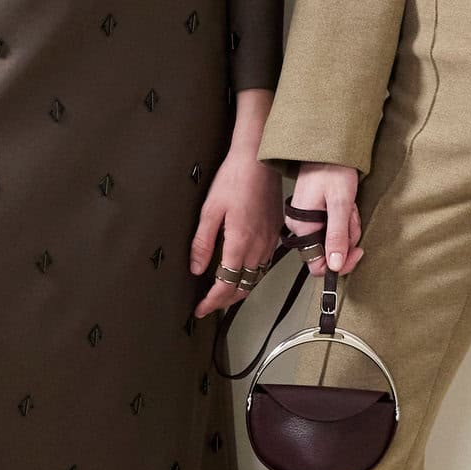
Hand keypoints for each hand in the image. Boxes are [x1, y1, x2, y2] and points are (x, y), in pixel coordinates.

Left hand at [190, 110, 285, 319]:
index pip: (226, 285)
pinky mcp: (274, 233)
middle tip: (208, 305)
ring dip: (238, 290)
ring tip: (223, 294)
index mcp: (239, 244)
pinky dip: (251, 276)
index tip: (200, 309)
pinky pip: (264, 265)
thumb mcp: (210, 210)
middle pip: (242, 287)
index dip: (212, 302)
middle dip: (224, 301)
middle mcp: (257, 247)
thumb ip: (203, 243)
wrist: (259, 161)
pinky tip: (243, 272)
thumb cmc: (234, 179)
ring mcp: (268, 241)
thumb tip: (196, 268)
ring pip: (254, 279)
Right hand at [287, 163, 362, 276]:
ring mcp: (307, 220)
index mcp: (302, 227)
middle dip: (347, 236)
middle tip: (352, 214)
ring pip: (334, 238)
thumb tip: (335, 265)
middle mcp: (300, 227)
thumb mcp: (341, 204)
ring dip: (348, 225)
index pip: (317, 264)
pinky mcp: (315, 214)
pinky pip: (333, 226)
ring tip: (349, 205)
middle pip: (330, 250)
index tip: (358, 251)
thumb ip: (337, 237)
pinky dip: (345, 218)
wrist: (330, 147)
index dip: (341, 263)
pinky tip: (346, 204)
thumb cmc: (333, 169)